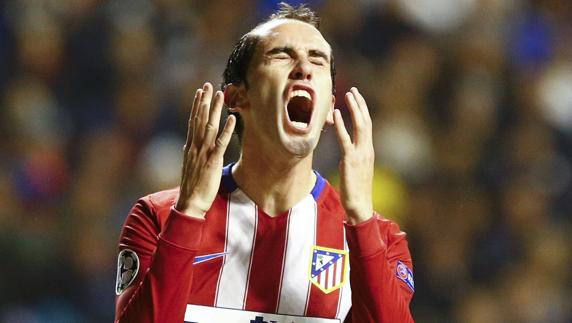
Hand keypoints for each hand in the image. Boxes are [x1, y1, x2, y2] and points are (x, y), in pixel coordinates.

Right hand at [175, 82, 235, 217]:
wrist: (190, 203)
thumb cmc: (193, 186)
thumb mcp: (192, 166)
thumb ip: (194, 153)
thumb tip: (194, 145)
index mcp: (191, 147)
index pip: (193, 121)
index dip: (197, 105)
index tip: (200, 92)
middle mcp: (195, 146)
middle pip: (200, 119)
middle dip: (204, 101)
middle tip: (208, 85)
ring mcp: (203, 153)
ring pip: (209, 126)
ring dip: (215, 110)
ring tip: (220, 94)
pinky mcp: (212, 161)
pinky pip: (221, 143)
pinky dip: (226, 130)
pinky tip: (231, 117)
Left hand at [333, 87, 373, 223]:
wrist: (360, 205)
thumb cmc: (356, 190)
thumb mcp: (356, 169)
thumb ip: (353, 156)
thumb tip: (347, 150)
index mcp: (369, 151)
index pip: (367, 125)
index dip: (363, 110)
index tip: (357, 98)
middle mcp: (367, 149)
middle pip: (366, 121)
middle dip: (360, 104)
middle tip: (353, 90)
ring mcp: (360, 154)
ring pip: (359, 126)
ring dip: (353, 109)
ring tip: (347, 95)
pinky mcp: (351, 160)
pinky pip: (345, 139)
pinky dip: (341, 125)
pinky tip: (336, 114)